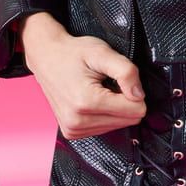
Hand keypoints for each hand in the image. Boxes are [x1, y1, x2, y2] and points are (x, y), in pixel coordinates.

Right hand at [20, 14, 146, 138]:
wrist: (46, 57)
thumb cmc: (73, 52)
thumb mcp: (102, 52)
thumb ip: (126, 71)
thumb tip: (140, 95)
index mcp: (87, 102)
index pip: (135, 111)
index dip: (132, 91)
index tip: (118, 79)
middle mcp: (77, 121)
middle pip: (128, 120)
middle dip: (123, 100)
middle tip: (107, 83)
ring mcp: (73, 129)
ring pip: (117, 126)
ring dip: (113, 107)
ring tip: (97, 89)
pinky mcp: (71, 133)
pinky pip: (104, 129)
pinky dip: (103, 113)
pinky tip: (90, 98)